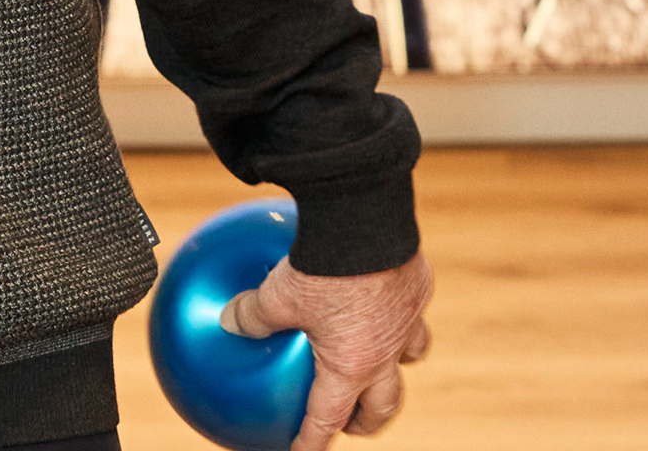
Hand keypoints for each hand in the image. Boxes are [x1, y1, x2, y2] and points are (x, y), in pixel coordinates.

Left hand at [219, 248, 434, 446]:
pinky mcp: (419, 286)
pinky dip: (400, 314)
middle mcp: (386, 350)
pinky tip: (386, 300)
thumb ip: (252, 313)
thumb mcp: (275, 294)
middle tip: (352, 423)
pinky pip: (413, 310)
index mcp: (351, 364)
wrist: (368, 218)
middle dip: (368, 420)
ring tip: (381, 366)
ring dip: (395, 368)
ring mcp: (408, 320)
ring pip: (410, 358)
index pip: (330, 417)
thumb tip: (227, 320)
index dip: (314, 440)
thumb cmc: (322, 265)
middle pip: (385, 403)